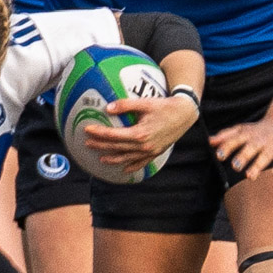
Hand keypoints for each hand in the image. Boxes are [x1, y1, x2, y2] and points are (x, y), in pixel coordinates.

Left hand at [83, 93, 199, 174]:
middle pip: (117, 147)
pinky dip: (132, 166)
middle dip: (101, 146)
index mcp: (139, 133)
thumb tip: (108, 108)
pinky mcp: (156, 153)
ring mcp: (150, 151)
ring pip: (127, 158)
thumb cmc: (165, 106)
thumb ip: (125, 105)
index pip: (113, 135)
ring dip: (113, 159)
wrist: (185, 114)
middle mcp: (144, 146)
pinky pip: (142, 163)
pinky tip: (124, 169)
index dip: (99, 133)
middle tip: (87, 144)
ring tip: (101, 159)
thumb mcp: (145, 103)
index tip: (87, 130)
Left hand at [210, 117, 272, 180]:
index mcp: (247, 135)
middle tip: (235, 167)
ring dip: (258, 166)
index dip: (227, 148)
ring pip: (265, 156)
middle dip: (243, 157)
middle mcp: (259, 140)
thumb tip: (209, 141)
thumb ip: (225, 136)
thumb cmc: (256, 130)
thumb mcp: (241, 130)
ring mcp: (272, 146)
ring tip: (250, 176)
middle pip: (250, 148)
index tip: (219, 156)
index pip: (235, 140)